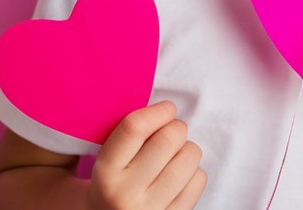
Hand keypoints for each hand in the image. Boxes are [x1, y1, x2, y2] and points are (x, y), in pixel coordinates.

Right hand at [88, 101, 206, 209]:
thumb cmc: (111, 181)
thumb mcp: (104, 159)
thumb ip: (128, 133)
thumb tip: (164, 106)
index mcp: (103, 174)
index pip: (136, 127)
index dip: (159, 110)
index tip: (166, 108)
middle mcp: (124, 196)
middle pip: (170, 137)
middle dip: (175, 127)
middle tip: (169, 133)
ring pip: (190, 155)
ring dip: (186, 149)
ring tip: (171, 157)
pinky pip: (199, 179)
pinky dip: (193, 172)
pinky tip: (176, 177)